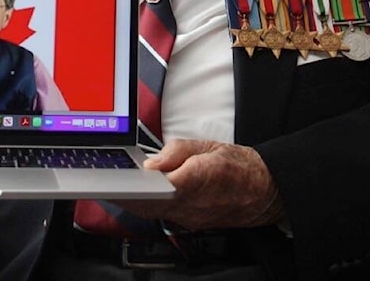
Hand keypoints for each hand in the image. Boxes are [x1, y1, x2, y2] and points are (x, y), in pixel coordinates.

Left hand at [119, 139, 283, 231]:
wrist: (264, 191)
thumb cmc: (239, 166)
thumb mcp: (209, 145)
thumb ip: (176, 150)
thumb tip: (150, 163)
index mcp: (203, 177)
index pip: (163, 185)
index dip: (140, 184)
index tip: (122, 178)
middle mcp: (196, 203)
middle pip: (152, 203)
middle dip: (126, 195)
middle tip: (105, 183)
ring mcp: (191, 217)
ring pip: (153, 212)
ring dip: (132, 202)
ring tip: (114, 186)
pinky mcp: (189, 223)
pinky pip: (161, 216)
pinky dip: (145, 206)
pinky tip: (134, 196)